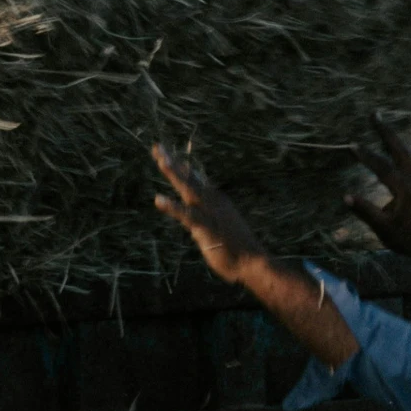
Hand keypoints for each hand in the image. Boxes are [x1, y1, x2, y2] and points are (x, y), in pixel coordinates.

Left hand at [152, 145, 263, 283]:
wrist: (252, 263)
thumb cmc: (236, 250)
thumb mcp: (218, 231)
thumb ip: (204, 224)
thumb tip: (193, 225)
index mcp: (216, 201)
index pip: (195, 179)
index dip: (180, 166)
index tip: (166, 154)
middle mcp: (213, 202)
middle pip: (190, 178)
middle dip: (173, 163)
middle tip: (157, 147)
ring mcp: (210, 212)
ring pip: (189, 189)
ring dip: (175, 174)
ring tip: (161, 160)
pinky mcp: (207, 227)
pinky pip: (187, 215)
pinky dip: (172, 207)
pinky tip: (158, 200)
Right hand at [348, 117, 410, 302]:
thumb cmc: (407, 238)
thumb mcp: (383, 228)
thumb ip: (365, 211)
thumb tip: (345, 196)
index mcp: (404, 189)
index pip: (382, 167)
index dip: (366, 156)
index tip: (351, 145)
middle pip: (399, 149)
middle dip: (386, 132)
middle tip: (375, 114)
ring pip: (407, 153)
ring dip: (394, 139)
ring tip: (383, 126)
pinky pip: (410, 160)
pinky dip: (401, 150)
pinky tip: (395, 148)